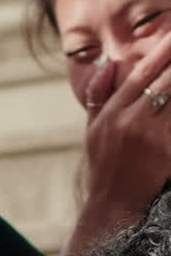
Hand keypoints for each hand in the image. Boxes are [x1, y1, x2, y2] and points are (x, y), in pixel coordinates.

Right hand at [83, 28, 170, 220]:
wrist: (113, 206)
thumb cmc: (104, 166)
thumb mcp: (93, 129)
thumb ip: (98, 94)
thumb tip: (107, 63)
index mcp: (113, 112)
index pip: (142, 71)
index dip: (163, 48)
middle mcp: (132, 121)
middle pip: (166, 79)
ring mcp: (151, 138)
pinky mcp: (167, 154)